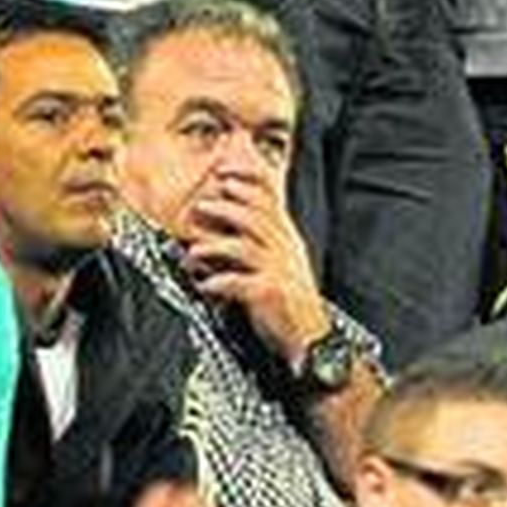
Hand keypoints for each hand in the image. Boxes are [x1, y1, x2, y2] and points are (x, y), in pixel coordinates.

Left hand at [180, 172, 332, 365]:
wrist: (311, 337)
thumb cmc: (289, 297)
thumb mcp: (281, 258)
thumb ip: (260, 235)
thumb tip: (228, 213)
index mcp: (286, 234)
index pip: (270, 195)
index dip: (247, 178)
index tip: (223, 170)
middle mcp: (285, 247)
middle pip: (255, 215)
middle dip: (226, 206)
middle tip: (200, 204)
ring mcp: (279, 270)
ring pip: (245, 247)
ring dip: (216, 245)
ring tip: (195, 248)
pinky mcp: (270, 294)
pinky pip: (241, 283)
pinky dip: (220, 282)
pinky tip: (204, 285)